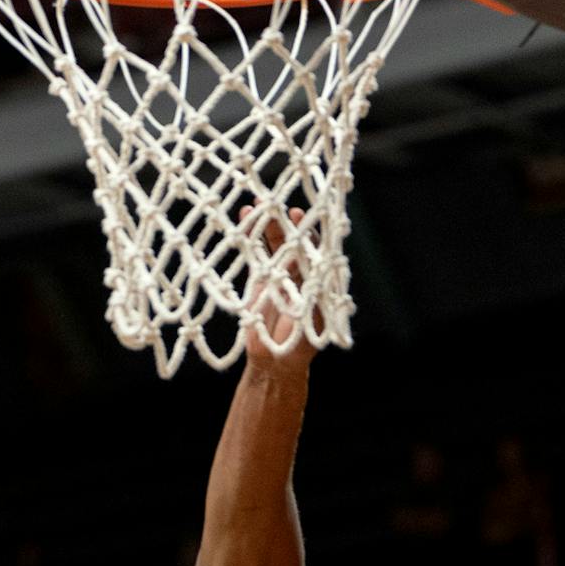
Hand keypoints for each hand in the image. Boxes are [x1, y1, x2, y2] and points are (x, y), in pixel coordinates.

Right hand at [241, 205, 319, 373]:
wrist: (276, 361)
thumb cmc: (300, 344)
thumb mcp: (314, 319)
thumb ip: (317, 296)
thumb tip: (319, 268)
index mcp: (317, 278)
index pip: (315, 248)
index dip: (307, 232)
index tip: (299, 218)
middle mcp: (300, 270)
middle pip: (294, 239)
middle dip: (284, 221)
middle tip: (275, 204)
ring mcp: (279, 272)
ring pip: (274, 241)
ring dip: (267, 223)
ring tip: (257, 204)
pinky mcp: (260, 278)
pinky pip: (256, 253)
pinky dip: (250, 236)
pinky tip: (244, 217)